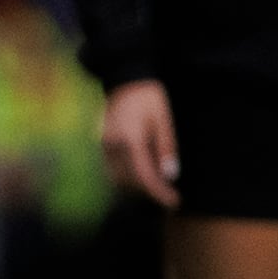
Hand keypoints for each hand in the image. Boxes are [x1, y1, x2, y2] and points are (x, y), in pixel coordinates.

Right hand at [100, 78, 181, 211]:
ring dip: (138, 188)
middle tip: (170, 195)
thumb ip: (166, 147)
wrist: (125, 77)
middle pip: (130, 181)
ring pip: (119, 179)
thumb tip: (170, 176)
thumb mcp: (164, 119)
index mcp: (130, 139)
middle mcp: (113, 145)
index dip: (159, 192)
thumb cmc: (148, 96)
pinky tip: (142, 176)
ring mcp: (104, 145)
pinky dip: (127, 178)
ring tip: (158, 187)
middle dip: (150, 192)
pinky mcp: (102, 143)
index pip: (144, 176)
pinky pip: (113, 169)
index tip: (175, 201)